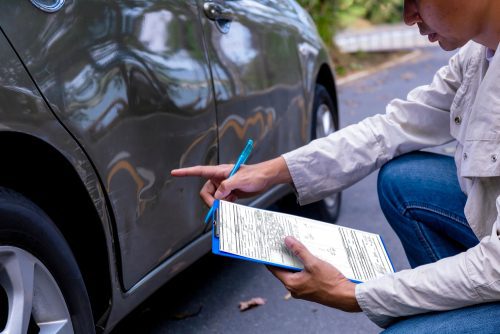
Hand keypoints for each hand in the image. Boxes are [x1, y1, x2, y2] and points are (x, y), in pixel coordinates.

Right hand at [171, 157, 291, 206]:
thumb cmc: (255, 174)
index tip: (174, 173)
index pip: (199, 171)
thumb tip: (217, 196)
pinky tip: (234, 202)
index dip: (186, 172)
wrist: (266, 178)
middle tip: (219, 208)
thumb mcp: (241, 180)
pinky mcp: (230, 193)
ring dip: (220, 204)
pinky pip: (222, 201)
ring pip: (214, 198)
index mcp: (219, 171)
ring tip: (231, 203)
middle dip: (211, 201)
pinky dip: (225, 205)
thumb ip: (227, 187)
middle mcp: (219, 178)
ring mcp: (224, 186)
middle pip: (206, 192)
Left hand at [268, 236, 360, 312]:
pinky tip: (308, 257)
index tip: (270, 246)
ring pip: (295, 271)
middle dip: (285, 255)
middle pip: (284, 269)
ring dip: (296, 260)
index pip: (274, 268)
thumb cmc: (330, 283)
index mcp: (291, 283)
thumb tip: (287, 240)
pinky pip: (303, 274)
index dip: (271, 257)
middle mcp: (294, 288)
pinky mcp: (310, 288)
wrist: (346, 296)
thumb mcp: (313, 263)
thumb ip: (299, 251)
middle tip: (284, 242)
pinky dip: (303, 265)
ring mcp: (303, 289)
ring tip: (297, 246)